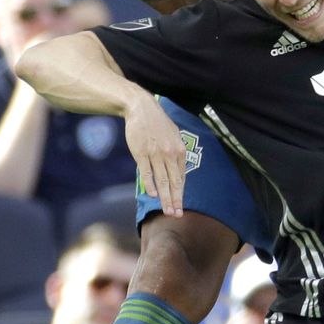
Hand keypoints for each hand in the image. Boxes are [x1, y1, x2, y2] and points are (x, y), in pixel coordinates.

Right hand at [124, 93, 185, 217]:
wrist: (141, 109)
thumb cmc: (158, 123)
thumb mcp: (174, 135)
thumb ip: (176, 152)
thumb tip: (178, 170)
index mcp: (179, 150)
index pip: (181, 177)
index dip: (181, 193)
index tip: (181, 207)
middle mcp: (170, 153)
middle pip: (174, 182)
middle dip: (176, 200)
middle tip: (177, 215)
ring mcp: (156, 154)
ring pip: (162, 180)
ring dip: (165, 197)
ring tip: (167, 211)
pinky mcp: (142, 153)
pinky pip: (147, 172)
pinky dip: (150, 185)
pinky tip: (152, 195)